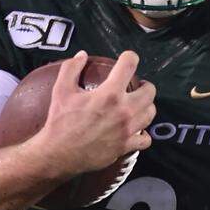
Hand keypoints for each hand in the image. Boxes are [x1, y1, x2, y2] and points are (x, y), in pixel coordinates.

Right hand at [35, 50, 155, 177]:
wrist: (58, 154)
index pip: (129, 65)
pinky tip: (136, 130)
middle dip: (144, 85)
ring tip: (138, 105)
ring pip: (150, 113)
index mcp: (109, 94)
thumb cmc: (60, 121)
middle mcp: (124, 110)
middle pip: (149, 91)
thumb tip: (82, 54)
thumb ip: (71, 68)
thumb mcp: (61, 90)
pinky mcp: (126, 146)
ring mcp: (127, 130)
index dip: (130, 57)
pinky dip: (143, 134)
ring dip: (146, 106)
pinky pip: (146, 139)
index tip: (127, 58)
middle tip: (135, 86)